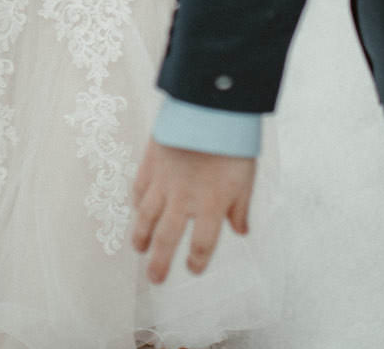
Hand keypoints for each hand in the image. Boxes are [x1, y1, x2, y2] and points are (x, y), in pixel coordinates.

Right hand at [131, 140, 254, 282]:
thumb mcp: (246, 177)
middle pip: (166, 239)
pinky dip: (137, 203)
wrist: (210, 104)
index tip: (193, 269)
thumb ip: (240, 207)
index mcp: (211, 205)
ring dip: (142, 236)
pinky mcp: (150, 163)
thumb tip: (240, 230)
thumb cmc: (233, 141)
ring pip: (146, 217)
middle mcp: (183, 199)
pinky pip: (139, 190)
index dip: (197, 261)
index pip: (202, 244)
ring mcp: (163, 182)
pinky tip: (137, 210)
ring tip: (140, 249)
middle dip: (159, 262)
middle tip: (155, 278)